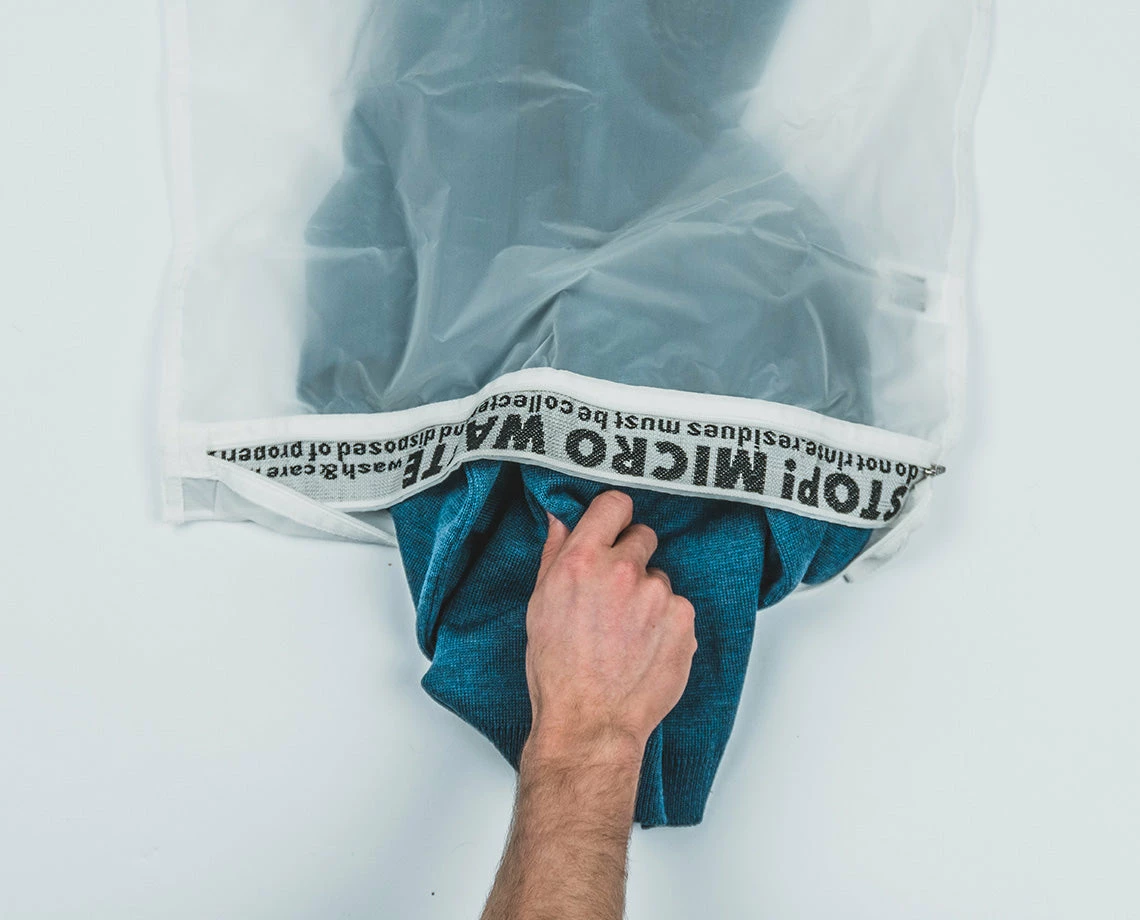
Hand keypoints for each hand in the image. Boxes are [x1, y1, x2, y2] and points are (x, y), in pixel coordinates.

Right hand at [523, 490, 697, 767]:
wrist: (590, 722)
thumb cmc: (557, 670)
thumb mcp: (540, 604)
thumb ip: (555, 553)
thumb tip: (561, 517)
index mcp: (582, 560)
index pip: (614, 504)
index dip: (614, 516)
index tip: (613, 529)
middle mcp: (623, 570)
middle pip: (643, 537)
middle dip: (631, 559)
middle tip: (615, 596)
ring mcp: (658, 595)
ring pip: (660, 579)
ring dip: (648, 597)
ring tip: (626, 634)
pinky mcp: (684, 621)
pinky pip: (677, 609)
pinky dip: (666, 624)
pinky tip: (644, 648)